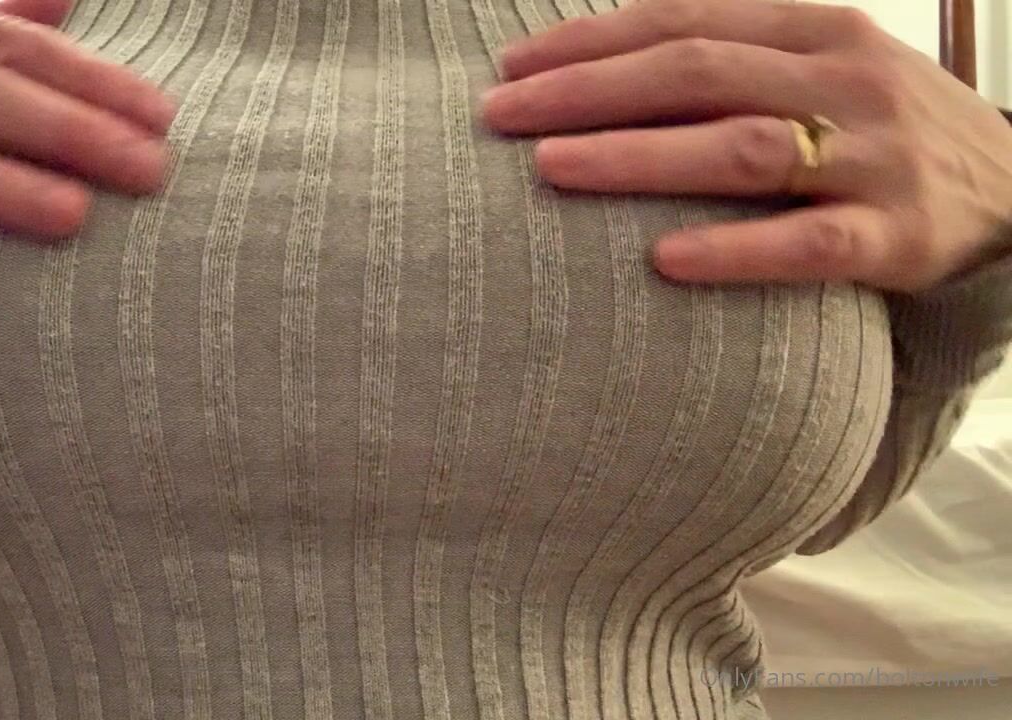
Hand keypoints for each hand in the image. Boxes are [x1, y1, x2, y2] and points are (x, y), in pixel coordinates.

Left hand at [482, 0, 1011, 291]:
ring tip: (551, 170)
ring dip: (638, 158)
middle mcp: (844, 81)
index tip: (512, 65)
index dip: (591, 41)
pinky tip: (662, 260)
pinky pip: (808, 245)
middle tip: (500, 115)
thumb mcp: (820, 66)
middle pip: (697, 73)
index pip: (686, 20)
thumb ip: (734, 56)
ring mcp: (873, 158)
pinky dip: (733, 249)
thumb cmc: (880, 129)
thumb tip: (605, 62)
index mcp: (816, 29)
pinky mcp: (896, 238)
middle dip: (588, 91)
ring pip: (743, 149)